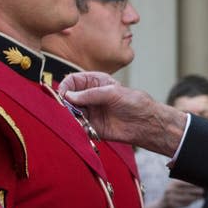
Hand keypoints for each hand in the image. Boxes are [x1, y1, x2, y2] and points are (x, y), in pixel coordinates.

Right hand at [59, 71, 185, 156]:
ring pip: (69, 111)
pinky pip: (76, 125)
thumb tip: (69, 96)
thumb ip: (91, 94)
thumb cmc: (134, 103)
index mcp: (95, 82)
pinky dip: (73, 126)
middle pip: (68, 97)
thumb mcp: (113, 93)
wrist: (144, 123)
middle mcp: (89, 96)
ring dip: (67, 115)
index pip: (73, 80)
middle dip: (63, 102)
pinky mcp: (90, 126)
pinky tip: (76, 126)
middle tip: (63, 108)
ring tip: (72, 118)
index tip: (63, 94)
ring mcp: (89, 111)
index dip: (65, 86)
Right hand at [162, 179, 203, 207]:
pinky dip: (189, 203)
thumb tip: (198, 182)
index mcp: (172, 183)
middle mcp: (169, 190)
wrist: (163, 204)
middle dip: (195, 190)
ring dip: (194, 197)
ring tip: (201, 197)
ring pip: (184, 198)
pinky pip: (182, 204)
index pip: (183, 182)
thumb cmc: (174, 193)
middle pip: (185, 190)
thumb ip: (185, 184)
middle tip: (203, 190)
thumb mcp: (176, 187)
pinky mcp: (170, 205)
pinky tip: (195, 201)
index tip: (200, 183)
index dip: (192, 183)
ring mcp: (169, 198)